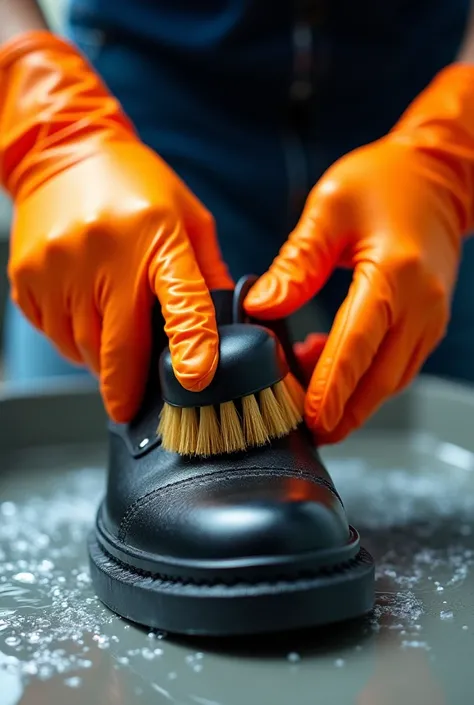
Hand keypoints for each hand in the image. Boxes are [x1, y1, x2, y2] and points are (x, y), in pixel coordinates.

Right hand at [2, 32, 232, 421]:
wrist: (63, 152)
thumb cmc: (136, 185)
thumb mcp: (187, 217)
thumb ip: (207, 271)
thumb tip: (226, 323)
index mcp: (158, 235)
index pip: (182, 302)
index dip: (192, 346)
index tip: (195, 380)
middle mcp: (104, 254)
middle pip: (119, 346)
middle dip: (128, 388)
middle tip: (132, 408)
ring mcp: (59, 267)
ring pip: (82, 347)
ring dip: (101, 361)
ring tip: (112, 340)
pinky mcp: (27, 277)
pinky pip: (53, 333)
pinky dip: (72, 341)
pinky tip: (84, 317)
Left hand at [246, 65, 473, 442]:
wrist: (436, 178)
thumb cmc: (383, 182)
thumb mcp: (330, 208)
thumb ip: (297, 263)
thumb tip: (263, 305)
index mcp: (394, 274)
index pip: (358, 345)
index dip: (331, 388)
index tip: (310, 421)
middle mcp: (420, 305)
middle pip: (379, 378)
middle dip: (342, 412)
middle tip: (305, 431)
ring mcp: (430, 319)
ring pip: (390, 380)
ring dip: (352, 400)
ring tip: (310, 404)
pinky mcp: (428, 324)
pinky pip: (397, 365)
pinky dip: (365, 380)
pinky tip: (331, 371)